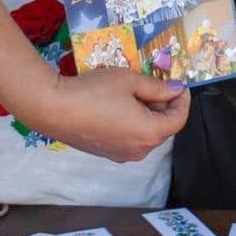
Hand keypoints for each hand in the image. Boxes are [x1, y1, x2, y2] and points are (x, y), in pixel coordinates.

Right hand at [12, 68, 190, 161]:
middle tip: (156, 84)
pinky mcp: (106, 154)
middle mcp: (139, 150)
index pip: (178, 120)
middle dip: (165, 107)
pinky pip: (130, 139)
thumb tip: (176, 90)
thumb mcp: (130, 81)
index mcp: (150, 133)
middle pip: (163, 129)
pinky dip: (133, 124)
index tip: (178, 84)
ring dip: (148, 115)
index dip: (182, 100)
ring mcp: (121, 155)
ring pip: (146, 134)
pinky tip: (121, 106)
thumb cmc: (94, 91)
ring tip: (136, 93)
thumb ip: (157, 87)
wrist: (53, 108)